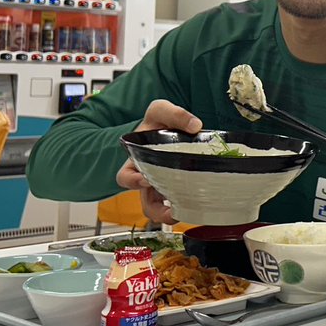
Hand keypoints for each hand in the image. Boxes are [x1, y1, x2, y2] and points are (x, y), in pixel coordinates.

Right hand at [115, 99, 202, 224]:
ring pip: (162, 208)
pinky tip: (200, 205)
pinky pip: (180, 202)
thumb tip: (194, 125)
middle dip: (156, 210)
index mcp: (137, 160)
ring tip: (185, 215)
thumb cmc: (158, 121)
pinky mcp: (180, 186)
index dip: (133, 181)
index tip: (145, 181)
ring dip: (171, 214)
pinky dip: (188, 206)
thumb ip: (174, 114)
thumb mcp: (160, 110)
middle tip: (171, 211)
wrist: (171, 125)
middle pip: (145, 202)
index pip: (125, 177)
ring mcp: (164, 184)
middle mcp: (148, 176)